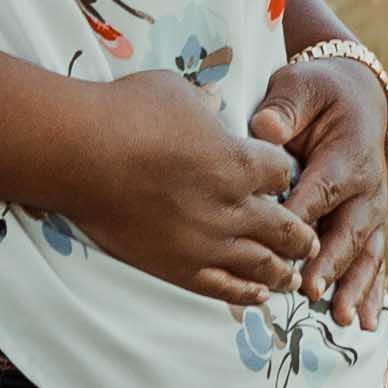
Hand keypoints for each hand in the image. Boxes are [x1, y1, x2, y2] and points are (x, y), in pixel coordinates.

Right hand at [61, 71, 312, 305]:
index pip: (283, 174)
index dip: (283, 175)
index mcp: (239, 162)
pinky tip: (259, 296)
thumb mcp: (177, 91)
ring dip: (282, 270)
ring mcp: (207, 244)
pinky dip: (247, 293)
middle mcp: (233, 208)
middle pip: (287, 229)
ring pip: (263, 266)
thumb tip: (213, 106)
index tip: (278, 177)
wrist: (78, 155)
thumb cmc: (125, 112)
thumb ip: (205, 105)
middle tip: (308, 240)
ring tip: (292, 276)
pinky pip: (225, 289)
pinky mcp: (178, 268)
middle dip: (300, 234)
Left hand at [250, 55, 387, 327]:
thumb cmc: (318, 93)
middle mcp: (367, 188)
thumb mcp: (299, 87)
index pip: (322, 189)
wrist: (356, 95)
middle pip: (348, 230)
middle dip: (330, 263)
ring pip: (365, 253)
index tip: (284, 242)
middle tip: (310, 290)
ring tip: (343, 318)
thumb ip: (284, 109)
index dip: (304, 216)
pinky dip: (371, 292)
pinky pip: (374, 262)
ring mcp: (372, 210)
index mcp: (348, 154)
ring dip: (354, 287)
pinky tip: (364, 324)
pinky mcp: (371, 225)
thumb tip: (265, 129)